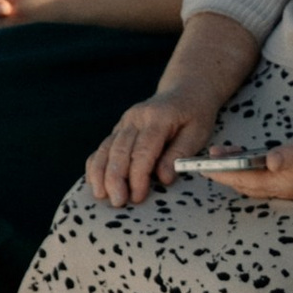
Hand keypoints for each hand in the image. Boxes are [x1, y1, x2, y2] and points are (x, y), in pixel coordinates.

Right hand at [86, 82, 222, 205]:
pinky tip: (94, 182)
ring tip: (102, 196)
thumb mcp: (197, 133)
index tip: (137, 197)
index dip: (138, 176)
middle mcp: (136, 117)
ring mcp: (125, 121)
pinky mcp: (119, 127)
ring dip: (101, 174)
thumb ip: (179, 154)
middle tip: (118, 202)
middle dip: (115, 179)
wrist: (185, 90)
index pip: (143, 151)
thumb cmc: (195, 114)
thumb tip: (164, 178)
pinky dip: (96, 164)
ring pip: (106, 149)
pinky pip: (103, 146)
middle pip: (119, 151)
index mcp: (158, 118)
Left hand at [211, 135, 292, 203]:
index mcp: (285, 182)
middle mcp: (284, 189)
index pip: (244, 180)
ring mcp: (290, 186)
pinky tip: (251, 160)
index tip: (202, 166)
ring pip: (253, 183)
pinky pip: (264, 179)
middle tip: (203, 161)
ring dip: (236, 173)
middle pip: (245, 185)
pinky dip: (251, 171)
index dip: (223, 173)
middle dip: (223, 174)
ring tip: (221, 158)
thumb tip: (269, 160)